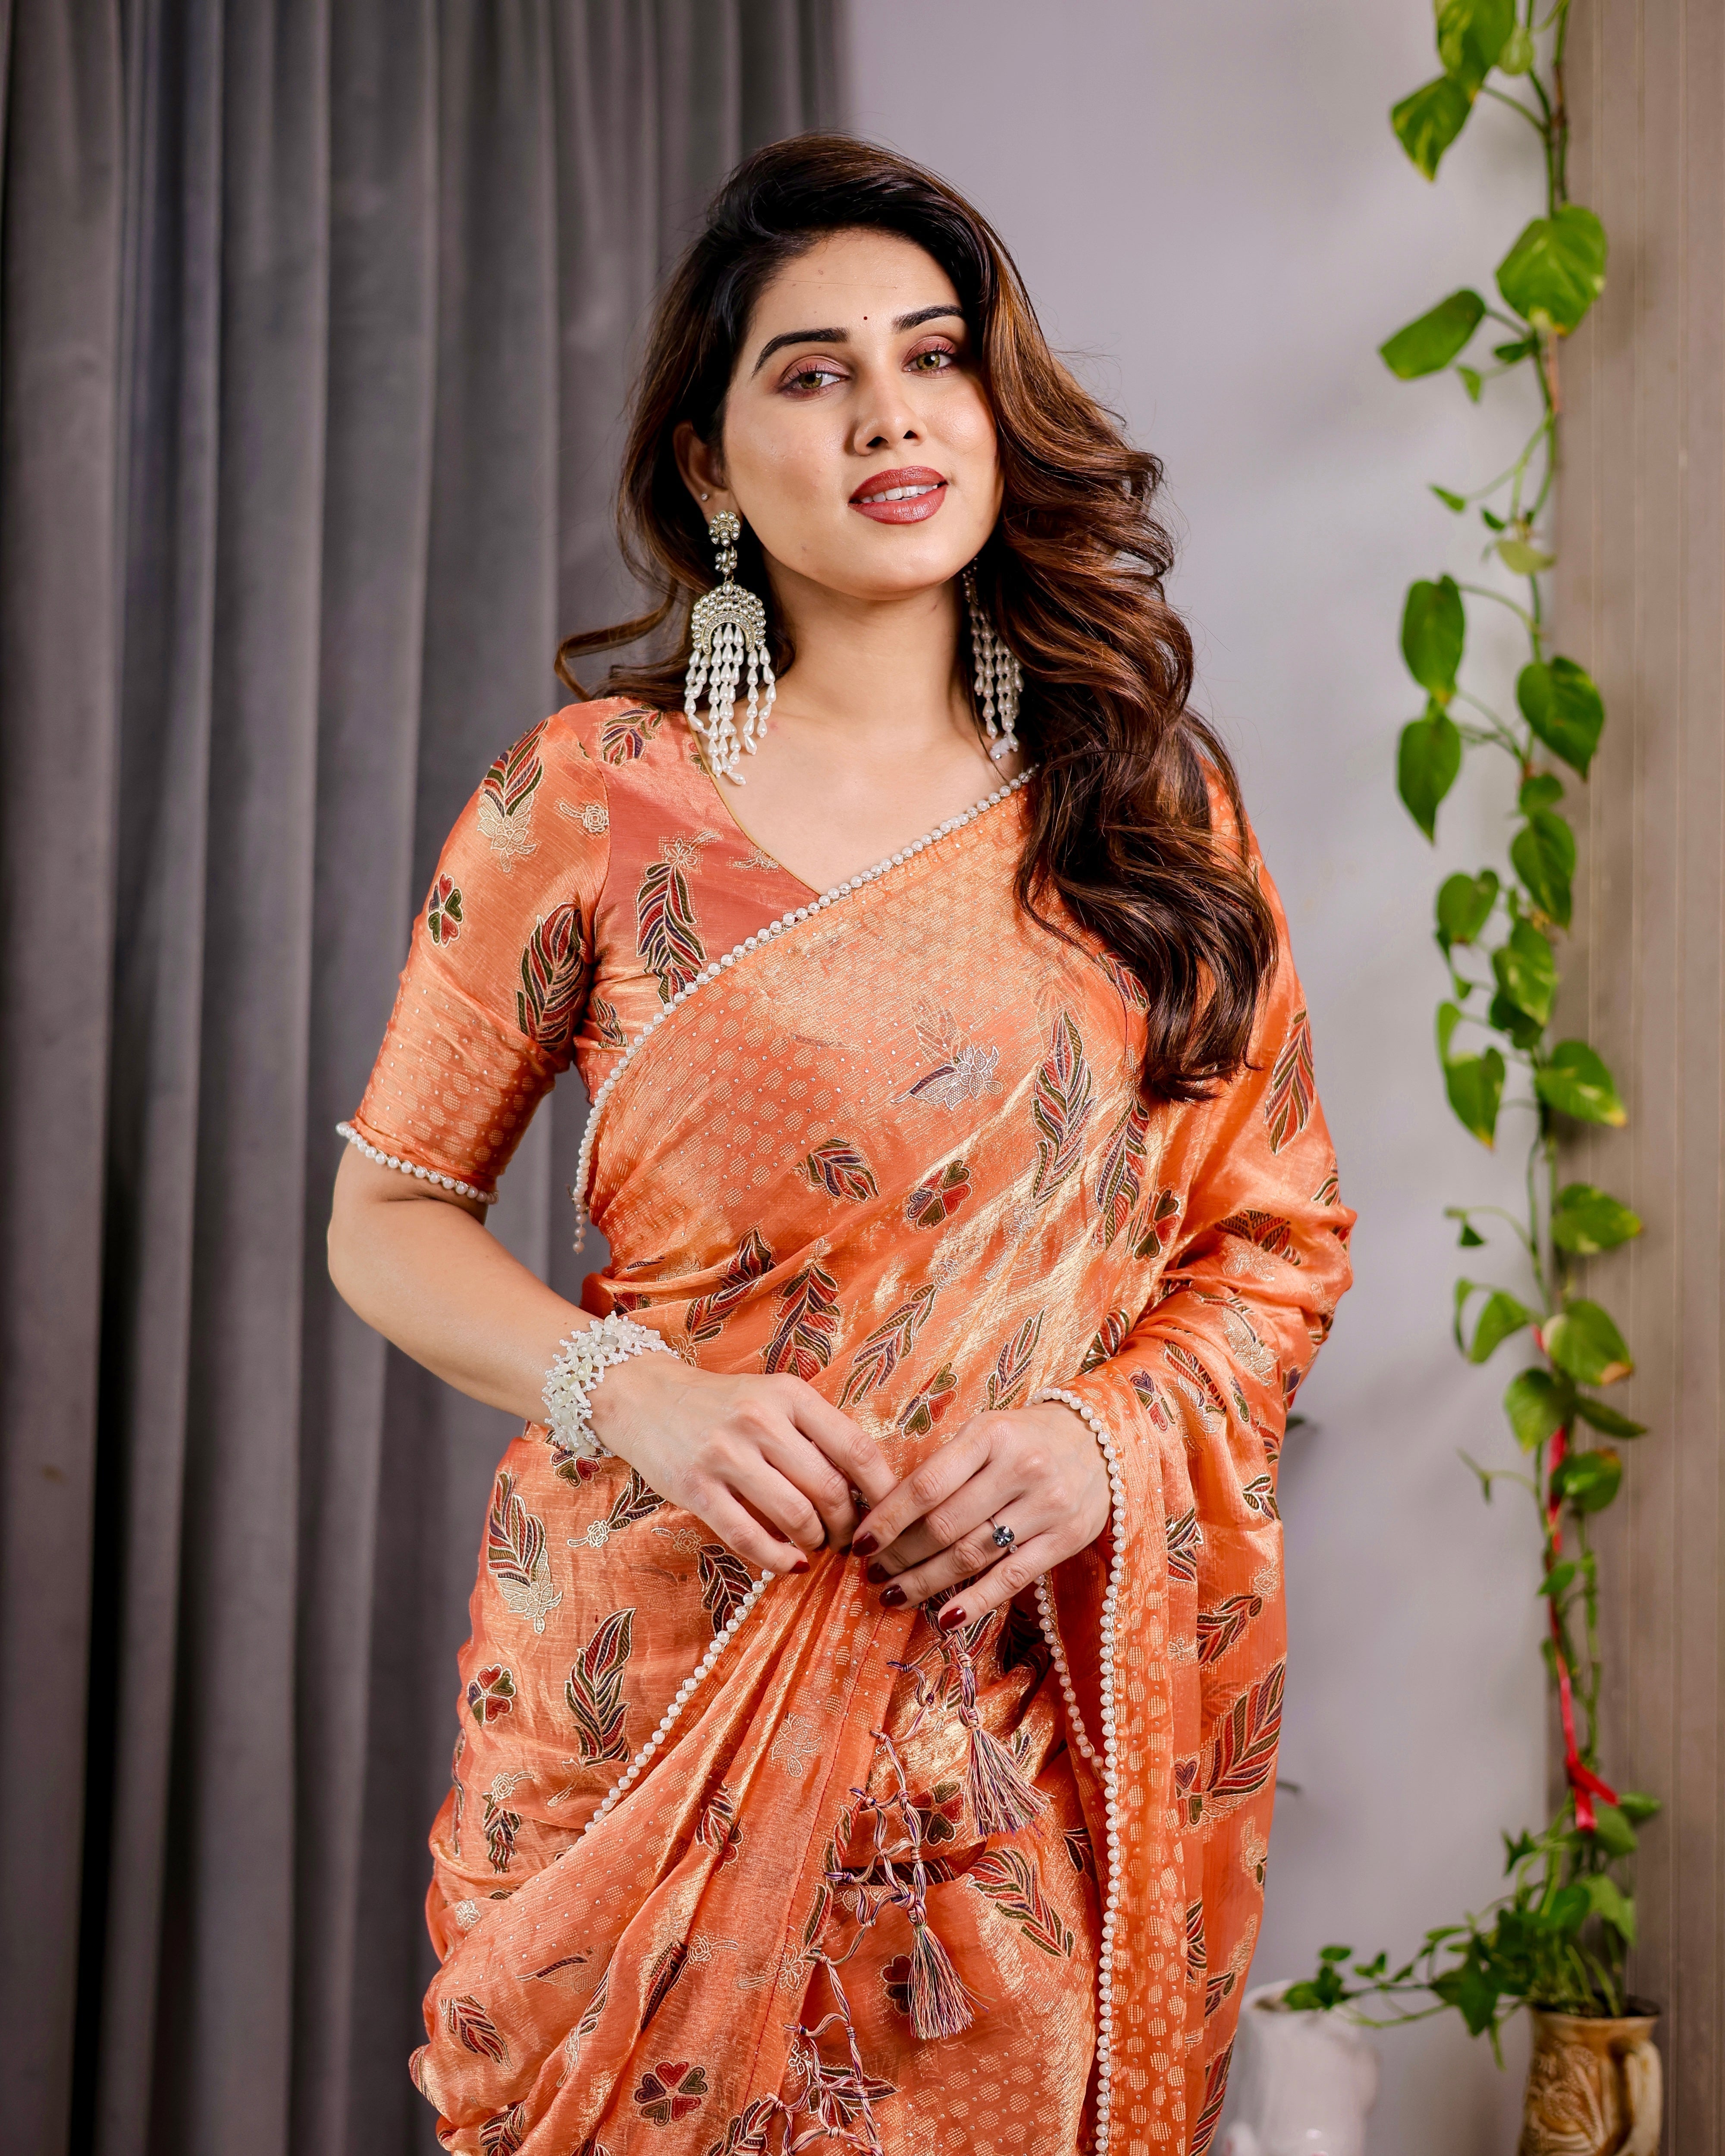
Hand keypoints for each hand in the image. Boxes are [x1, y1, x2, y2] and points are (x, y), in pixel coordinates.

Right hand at [588, 1357, 896, 1574]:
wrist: (647, 1397)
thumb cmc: (724, 1404)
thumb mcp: (774, 1399)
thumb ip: (815, 1434)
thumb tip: (865, 1490)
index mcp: (789, 1394)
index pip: (855, 1447)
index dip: (881, 1490)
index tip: (891, 1513)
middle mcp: (759, 1420)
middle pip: (828, 1490)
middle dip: (848, 1526)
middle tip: (850, 1539)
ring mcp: (725, 1454)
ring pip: (794, 1517)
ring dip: (816, 1543)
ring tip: (817, 1546)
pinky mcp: (695, 1488)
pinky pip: (748, 1537)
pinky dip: (778, 1559)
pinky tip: (791, 1564)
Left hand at [848, 1402, 1109, 1627]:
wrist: (1099, 1440)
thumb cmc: (1024, 1438)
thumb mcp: (985, 1433)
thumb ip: (944, 1467)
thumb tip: (885, 1513)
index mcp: (990, 1435)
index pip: (926, 1485)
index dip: (887, 1519)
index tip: (859, 1543)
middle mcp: (1020, 1468)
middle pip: (945, 1525)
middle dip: (901, 1555)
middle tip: (873, 1573)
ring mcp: (1046, 1506)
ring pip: (973, 1555)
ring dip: (927, 1582)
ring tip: (893, 1595)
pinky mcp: (1066, 1539)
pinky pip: (1012, 1578)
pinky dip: (976, 1601)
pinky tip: (945, 1618)